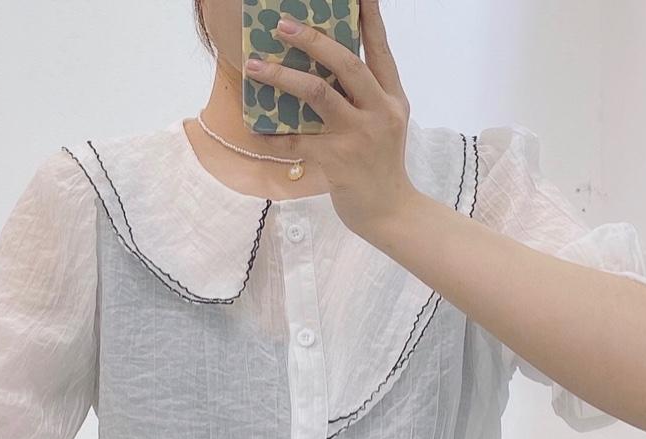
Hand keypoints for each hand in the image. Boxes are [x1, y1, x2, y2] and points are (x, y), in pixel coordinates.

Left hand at [244, 0, 418, 241]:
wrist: (389, 212)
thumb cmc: (381, 166)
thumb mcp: (385, 124)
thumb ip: (366, 96)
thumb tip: (327, 69)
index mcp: (392, 97)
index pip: (380, 49)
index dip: (369, 18)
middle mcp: (378, 111)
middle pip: (346, 64)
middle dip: (313, 40)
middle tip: (283, 26)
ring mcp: (357, 136)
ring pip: (317, 95)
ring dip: (283, 77)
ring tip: (256, 67)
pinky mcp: (336, 162)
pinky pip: (296, 141)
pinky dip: (272, 136)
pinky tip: (254, 130)